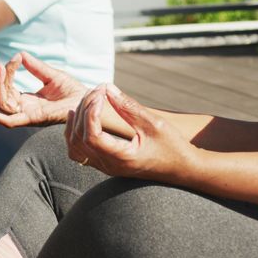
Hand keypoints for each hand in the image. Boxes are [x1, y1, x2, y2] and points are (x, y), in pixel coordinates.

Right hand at [0, 52, 87, 127]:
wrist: (89, 101)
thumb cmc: (73, 91)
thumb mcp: (52, 75)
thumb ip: (36, 67)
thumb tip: (20, 54)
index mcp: (29, 102)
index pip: (9, 90)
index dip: (7, 74)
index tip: (15, 58)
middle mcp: (26, 110)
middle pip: (3, 98)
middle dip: (0, 80)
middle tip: (4, 64)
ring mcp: (29, 116)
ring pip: (3, 106)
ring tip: (2, 68)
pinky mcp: (34, 119)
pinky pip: (10, 122)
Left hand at [65, 84, 195, 181]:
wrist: (182, 168)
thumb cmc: (172, 146)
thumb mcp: (154, 123)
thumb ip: (129, 107)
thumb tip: (107, 88)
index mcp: (122, 158)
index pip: (92, 136)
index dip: (91, 111)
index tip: (102, 93)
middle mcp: (110, 166)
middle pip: (80, 137)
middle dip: (85, 109)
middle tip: (98, 90)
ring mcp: (106, 167)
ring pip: (75, 146)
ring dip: (77, 120)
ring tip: (89, 99)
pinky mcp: (106, 164)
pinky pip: (79, 152)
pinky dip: (74, 133)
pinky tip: (78, 117)